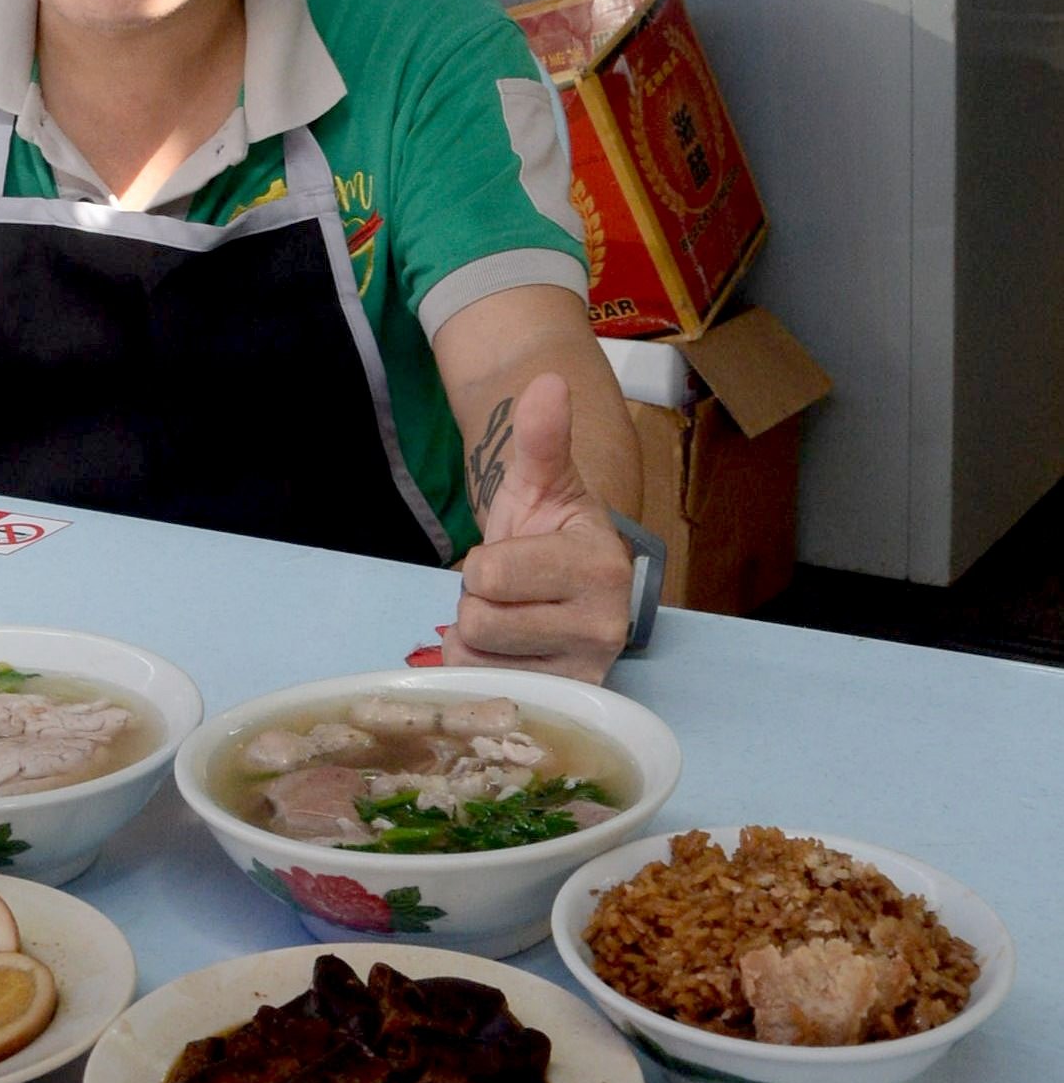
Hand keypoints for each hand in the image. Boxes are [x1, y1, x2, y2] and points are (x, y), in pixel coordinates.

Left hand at [447, 372, 632, 683]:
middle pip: (479, 621)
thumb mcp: (541, 482)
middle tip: (508, 590)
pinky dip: (484, 668)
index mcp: (598, 564)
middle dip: (478, 601)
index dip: (482, 563)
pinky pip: (487, 685)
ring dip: (478, 637)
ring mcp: (588, 668)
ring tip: (512, 616)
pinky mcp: (568, 699)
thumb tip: (548, 382)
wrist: (573, 580)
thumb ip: (541, 438)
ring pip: (478, 658)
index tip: (512, 557)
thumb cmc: (551, 530)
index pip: (489, 574)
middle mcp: (605, 624)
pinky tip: (511, 650)